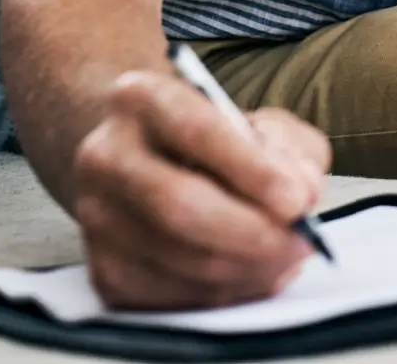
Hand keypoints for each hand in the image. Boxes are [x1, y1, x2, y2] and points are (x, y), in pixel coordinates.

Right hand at [70, 69, 332, 309]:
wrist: (152, 164)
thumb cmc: (217, 144)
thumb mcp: (263, 125)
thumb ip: (291, 150)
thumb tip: (300, 196)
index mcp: (142, 98)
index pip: (198, 132)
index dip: (253, 172)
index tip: (297, 202)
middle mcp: (105, 154)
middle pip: (179, 205)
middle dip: (253, 232)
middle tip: (300, 242)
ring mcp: (96, 216)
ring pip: (180, 258)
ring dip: (248, 268)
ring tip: (286, 256)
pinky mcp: (101, 270)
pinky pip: (170, 298)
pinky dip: (224, 295)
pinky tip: (252, 274)